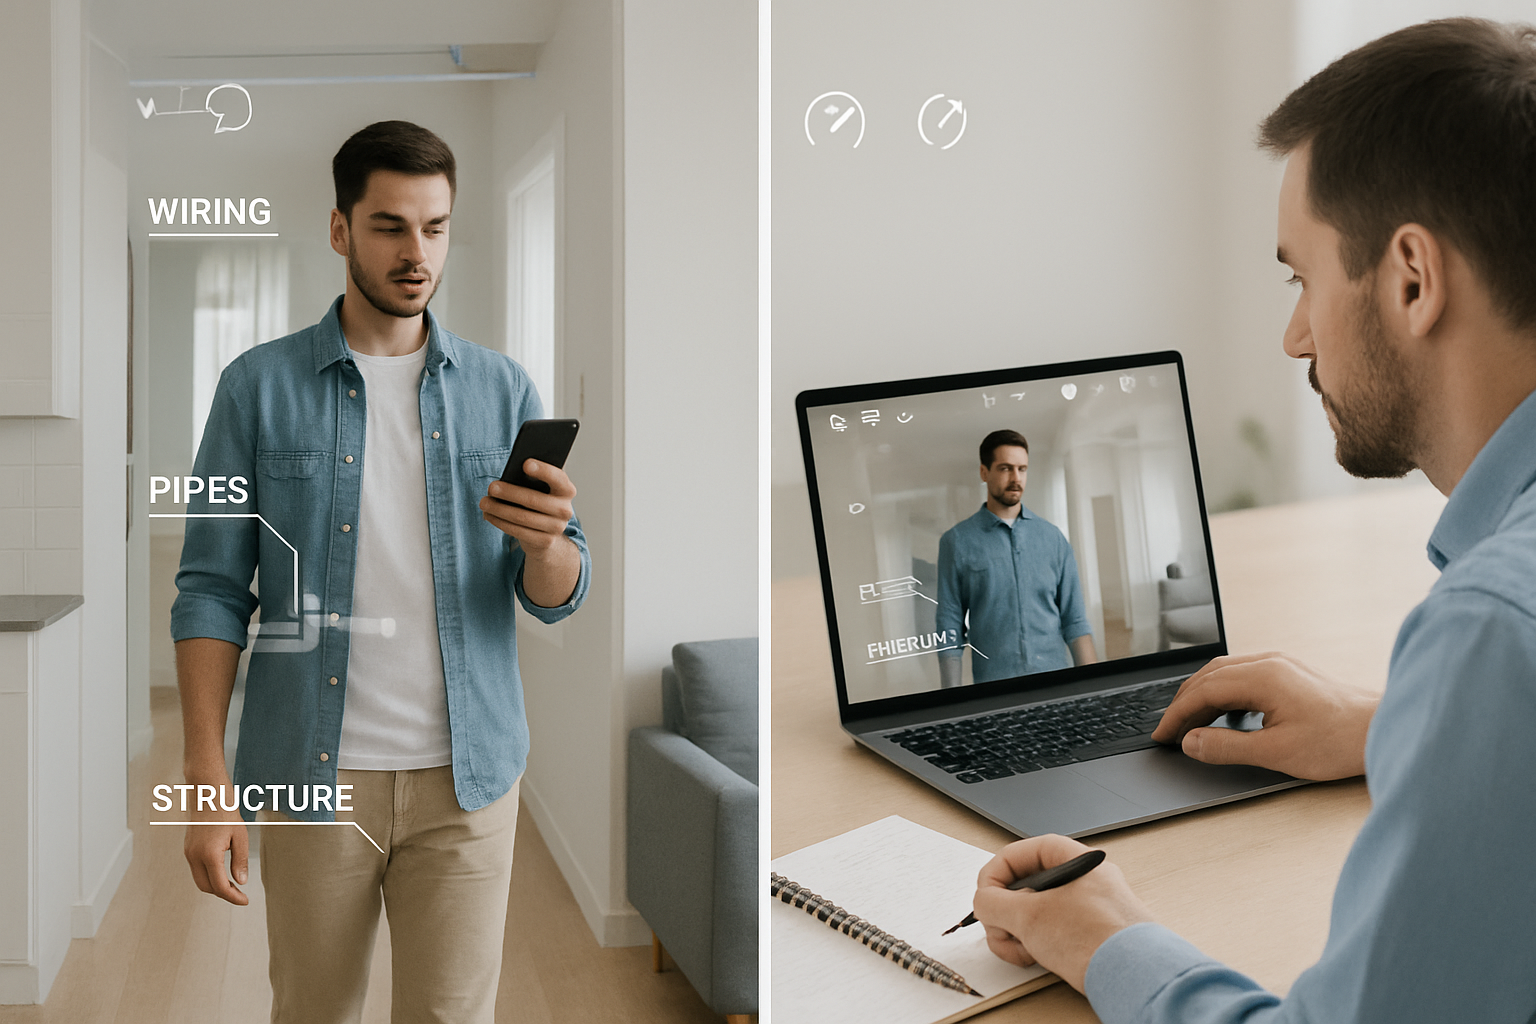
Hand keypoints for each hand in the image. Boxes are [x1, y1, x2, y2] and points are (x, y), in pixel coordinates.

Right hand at [183, 776, 249, 905]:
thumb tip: (241, 881)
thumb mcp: (240, 836)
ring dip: (215, 886)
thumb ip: (240, 861)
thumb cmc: (225, 810)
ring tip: (234, 884)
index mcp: (208, 855)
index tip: (245, 901)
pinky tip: (222, 872)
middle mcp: (194, 856)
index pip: (219, 886)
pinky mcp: (188, 849)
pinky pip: (197, 870)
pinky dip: (209, 876)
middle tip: (240, 894)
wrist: (207, 792)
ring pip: (200, 880)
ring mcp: (188, 853)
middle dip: (223, 894)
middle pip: (206, 887)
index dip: (233, 897)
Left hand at [479, 460, 576, 553]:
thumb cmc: (539, 500)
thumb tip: (510, 475)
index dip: (543, 471)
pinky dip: (500, 522)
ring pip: (522, 517)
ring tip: (484, 502)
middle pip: (534, 500)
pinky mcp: (545, 542)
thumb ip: (532, 479)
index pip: (558, 478)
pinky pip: (518, 532)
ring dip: (499, 509)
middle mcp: (565, 510)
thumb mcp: (541, 488)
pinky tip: (489, 515)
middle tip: (491, 487)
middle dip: (510, 493)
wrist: (548, 531)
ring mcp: (556, 528)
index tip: (525, 464)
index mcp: (566, 490)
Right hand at [973, 835, 1152, 992]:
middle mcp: (1081, 878)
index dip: (993, 876)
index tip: (985, 900)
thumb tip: (983, 903)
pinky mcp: (1088, 932)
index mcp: (1072, 859)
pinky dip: (1036, 944)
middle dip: (1004, 914)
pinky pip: (1050, 930)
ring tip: (1023, 950)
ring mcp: (1085, 906)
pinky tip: (1038, 958)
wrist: (1134, 978)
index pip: (1017, 853)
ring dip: (1017, 933)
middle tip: (1002, 930)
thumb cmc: (1098, 940)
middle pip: (1022, 885)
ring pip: (1033, 911)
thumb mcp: (1028, 916)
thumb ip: (993, 903)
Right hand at [1151, 652, 1377, 779]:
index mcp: (1262, 677)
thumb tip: (1191, 742)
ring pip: (1224, 673)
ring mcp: (1280, 665)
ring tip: (1191, 723)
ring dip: (1202, 696)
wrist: (1384, 729)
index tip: (1162, 735)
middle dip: (1184, 703)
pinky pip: (1242, 675)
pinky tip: (1223, 712)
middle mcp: (1269, 663)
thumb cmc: (1339, 741)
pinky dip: (1222, 692)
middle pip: (1209, 676)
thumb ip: (1227, 746)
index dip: (1177, 715)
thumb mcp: (1276, 753)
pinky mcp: (1290, 673)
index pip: (1202, 691)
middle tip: (1170, 730)